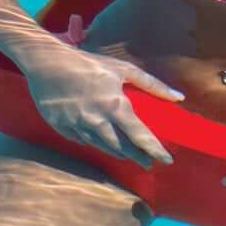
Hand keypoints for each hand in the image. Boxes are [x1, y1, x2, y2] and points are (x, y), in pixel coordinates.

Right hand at [19, 40, 183, 167]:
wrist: (47, 63)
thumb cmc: (88, 63)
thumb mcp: (123, 69)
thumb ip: (152, 85)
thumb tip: (179, 97)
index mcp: (114, 105)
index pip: (140, 135)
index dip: (155, 150)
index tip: (166, 160)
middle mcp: (96, 120)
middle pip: (122, 147)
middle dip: (137, 156)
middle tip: (148, 163)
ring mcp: (77, 126)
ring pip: (102, 147)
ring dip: (118, 153)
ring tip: (128, 155)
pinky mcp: (61, 128)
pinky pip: (82, 141)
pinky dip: (94, 142)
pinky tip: (102, 142)